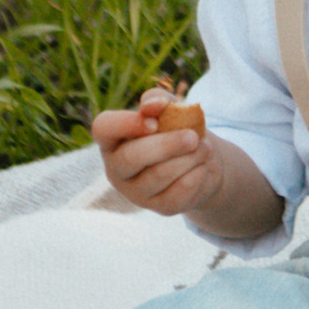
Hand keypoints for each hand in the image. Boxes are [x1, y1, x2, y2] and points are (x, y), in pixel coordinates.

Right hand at [94, 94, 222, 216]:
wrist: (203, 158)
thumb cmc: (178, 128)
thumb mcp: (170, 109)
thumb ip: (158, 101)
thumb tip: (151, 105)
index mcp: (114, 139)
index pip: (103, 128)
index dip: (126, 124)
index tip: (154, 122)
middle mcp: (117, 168)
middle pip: (130, 158)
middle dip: (166, 145)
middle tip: (193, 136)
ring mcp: (135, 192)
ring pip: (158, 176)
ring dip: (189, 158)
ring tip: (205, 147)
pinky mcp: (159, 208)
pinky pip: (177, 193)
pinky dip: (196, 175)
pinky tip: (203, 166)